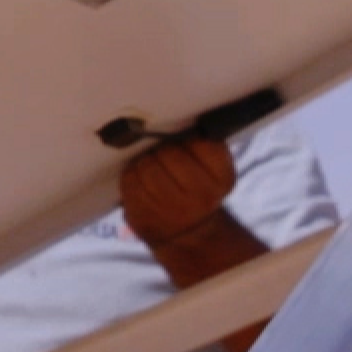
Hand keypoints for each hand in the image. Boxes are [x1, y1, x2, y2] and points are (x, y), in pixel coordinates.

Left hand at [118, 132, 236, 248]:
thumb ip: (202, 143)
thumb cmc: (198, 188)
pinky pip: (129, 181)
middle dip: (163, 150)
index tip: (184, 144)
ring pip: (146, 165)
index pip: (198, 141)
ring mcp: (172, 211)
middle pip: (168, 152)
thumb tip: (175, 118)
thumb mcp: (214, 168)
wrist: (189, 233)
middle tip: (164, 155)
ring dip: (146, 161)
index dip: (186, 139)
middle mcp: (201, 196)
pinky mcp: (144, 217)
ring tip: (153, 168)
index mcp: (222, 177)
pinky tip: (142, 182)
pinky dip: (132, 176)